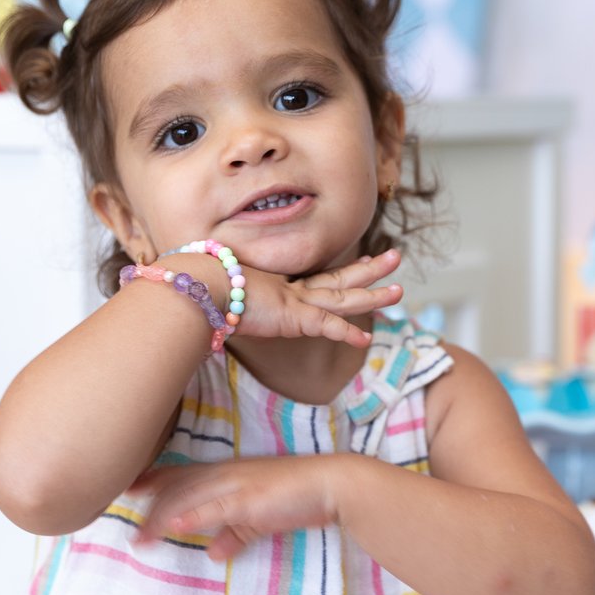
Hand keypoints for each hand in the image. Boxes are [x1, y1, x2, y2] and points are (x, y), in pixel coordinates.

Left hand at [131, 456, 347, 560]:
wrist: (331, 486)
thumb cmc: (297, 497)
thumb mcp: (260, 517)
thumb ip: (236, 533)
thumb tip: (215, 553)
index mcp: (226, 474)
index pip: (181, 475)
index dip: (152, 481)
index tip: (127, 491)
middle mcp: (225, 475)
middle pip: (176, 487)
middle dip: (147, 504)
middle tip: (122, 521)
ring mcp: (236, 485)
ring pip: (189, 500)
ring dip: (161, 520)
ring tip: (141, 541)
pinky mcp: (249, 500)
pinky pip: (216, 508)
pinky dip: (194, 518)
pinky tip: (176, 529)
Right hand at [182, 248, 403, 349]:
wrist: (195, 285)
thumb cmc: (201, 290)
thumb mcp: (221, 299)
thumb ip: (228, 306)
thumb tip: (215, 313)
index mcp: (278, 289)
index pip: (319, 282)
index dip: (345, 274)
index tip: (365, 262)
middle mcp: (290, 292)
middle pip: (339, 280)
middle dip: (369, 269)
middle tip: (394, 256)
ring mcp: (293, 302)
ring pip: (342, 298)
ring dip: (371, 295)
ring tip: (399, 290)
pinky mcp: (290, 315)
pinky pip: (325, 325)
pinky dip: (346, 332)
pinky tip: (366, 338)